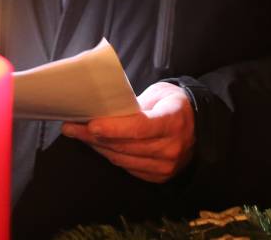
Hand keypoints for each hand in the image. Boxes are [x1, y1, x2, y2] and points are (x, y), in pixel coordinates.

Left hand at [61, 81, 195, 182]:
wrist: (199, 126)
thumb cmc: (175, 104)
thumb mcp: (159, 93)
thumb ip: (135, 104)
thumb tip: (102, 110)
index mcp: (172, 120)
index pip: (139, 128)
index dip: (113, 128)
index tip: (90, 125)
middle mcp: (171, 148)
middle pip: (125, 146)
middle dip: (94, 137)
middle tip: (71, 126)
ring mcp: (166, 166)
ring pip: (122, 159)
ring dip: (98, 147)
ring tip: (79, 135)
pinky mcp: (159, 177)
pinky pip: (127, 168)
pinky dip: (111, 156)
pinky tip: (98, 145)